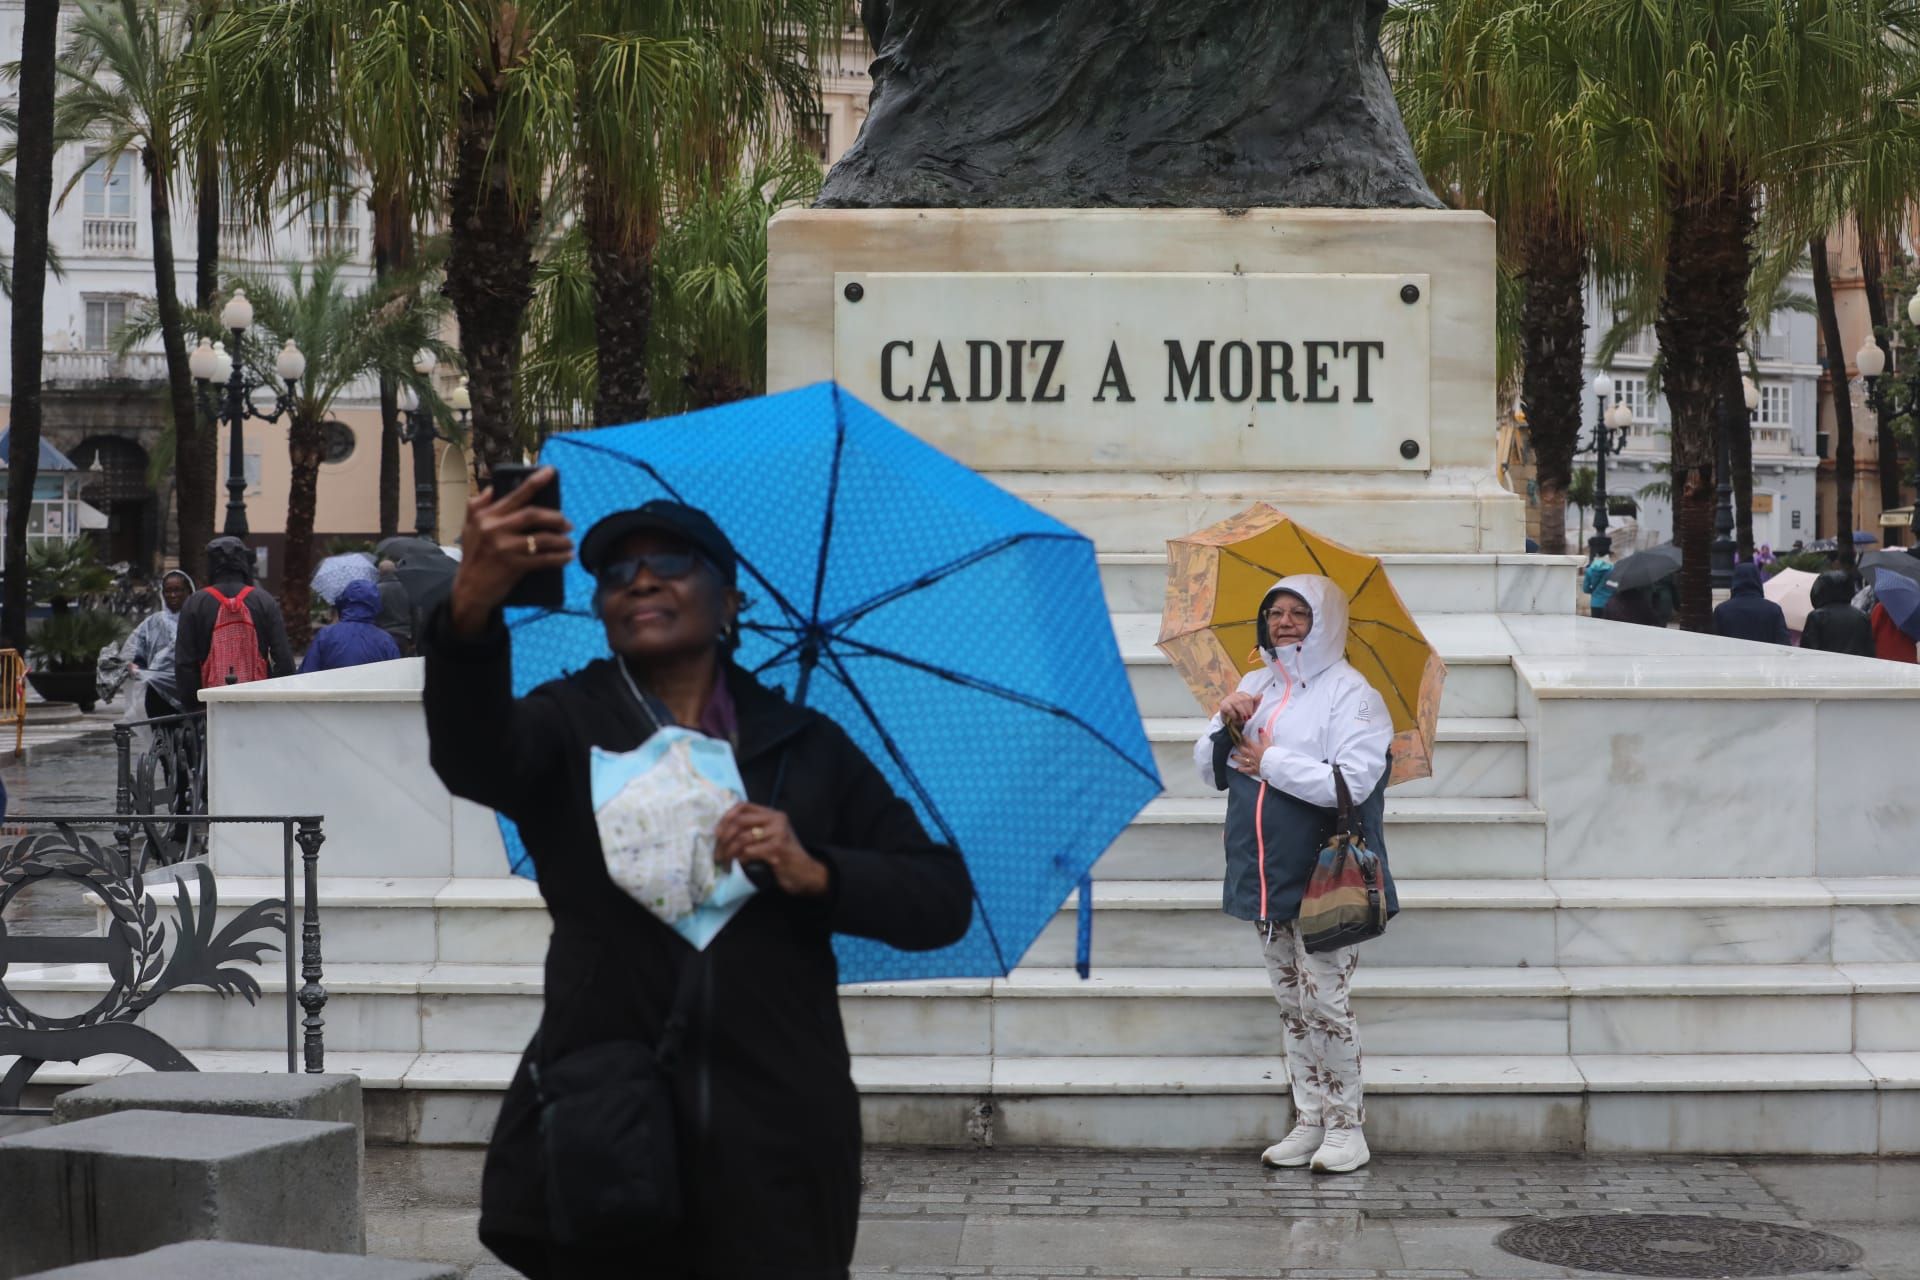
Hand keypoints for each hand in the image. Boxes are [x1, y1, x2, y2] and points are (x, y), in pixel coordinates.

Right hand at [448, 466, 574, 636]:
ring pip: (541, 538)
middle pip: (533, 515)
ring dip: (561, 540)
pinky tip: (567, 557)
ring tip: (569, 542)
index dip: (535, 482)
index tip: (552, 471)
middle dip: (555, 518)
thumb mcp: (469, 527)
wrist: (469, 590)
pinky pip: (543, 559)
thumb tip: (493, 487)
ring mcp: (504, 547)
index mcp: (485, 516)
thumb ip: (478, 506)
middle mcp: (493, 528)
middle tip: (567, 524)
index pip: (515, 495)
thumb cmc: (473, 556)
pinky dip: (559, 558)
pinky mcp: (513, 565)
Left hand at [714, 803, 829, 896]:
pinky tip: (738, 865)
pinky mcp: (777, 850)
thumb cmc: (785, 856)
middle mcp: (777, 820)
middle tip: (717, 853)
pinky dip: (740, 859)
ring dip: (729, 852)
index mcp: (773, 814)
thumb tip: (722, 831)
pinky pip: (749, 852)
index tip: (717, 833)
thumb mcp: (771, 837)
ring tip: (724, 862)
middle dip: (723, 838)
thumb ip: (754, 829)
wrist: (806, 872)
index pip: (744, 806)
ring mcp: (778, 834)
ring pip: (742, 838)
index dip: (726, 817)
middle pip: (740, 822)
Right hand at [1218, 690, 1258, 725]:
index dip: (1251, 707)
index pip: (1249, 698)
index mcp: (1242, 694)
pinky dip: (1234, 715)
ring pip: (1237, 703)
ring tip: (1243, 719)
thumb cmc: (1240, 714)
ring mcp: (1228, 699)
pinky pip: (1230, 709)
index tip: (1251, 714)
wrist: (1229, 722)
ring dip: (1242, 713)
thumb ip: (1255, 702)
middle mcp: (1235, 695)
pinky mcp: (1223, 705)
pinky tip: (1235, 719)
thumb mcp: (1250, 709)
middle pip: (1243, 700)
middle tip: (1248, 718)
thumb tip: (1261, 694)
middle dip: (1247, 710)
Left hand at [1231, 725, 1271, 778]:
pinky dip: (1241, 769)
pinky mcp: (1253, 769)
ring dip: (1236, 758)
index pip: (1247, 740)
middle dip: (1238, 747)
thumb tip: (1260, 729)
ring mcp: (1251, 762)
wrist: (1273, 764)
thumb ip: (1263, 736)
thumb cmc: (1271, 754)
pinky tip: (1238, 769)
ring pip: (1241, 759)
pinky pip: (1245, 770)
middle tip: (1235, 745)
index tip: (1241, 735)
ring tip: (1232, 756)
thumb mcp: (1268, 743)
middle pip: (1242, 750)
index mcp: (1254, 747)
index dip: (1244, 737)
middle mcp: (1251, 754)